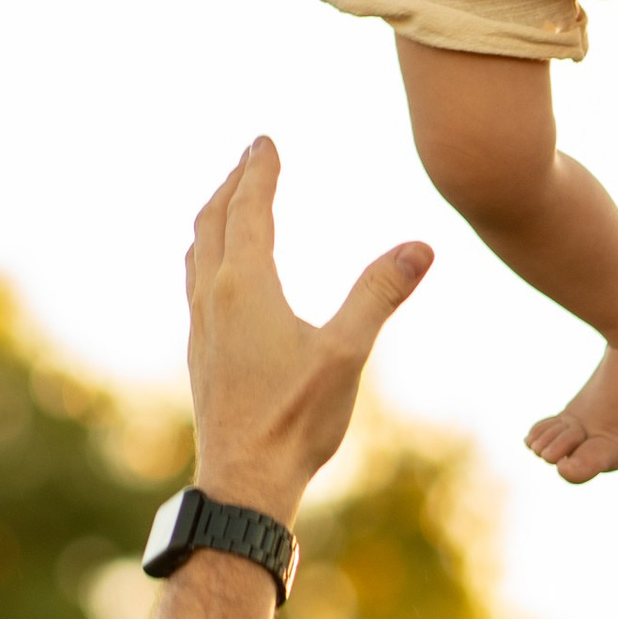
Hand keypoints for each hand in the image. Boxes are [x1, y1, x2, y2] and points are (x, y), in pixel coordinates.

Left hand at [184, 141, 432, 526]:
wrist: (245, 480)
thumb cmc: (296, 419)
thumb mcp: (347, 353)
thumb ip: (379, 294)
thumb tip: (420, 247)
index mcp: (245, 286)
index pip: (249, 208)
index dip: (258, 169)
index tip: (265, 139)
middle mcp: (213, 297)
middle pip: (213, 219)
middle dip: (233, 182)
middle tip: (250, 154)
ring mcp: (201, 326)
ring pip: (197, 250)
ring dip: (214, 215)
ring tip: (231, 200)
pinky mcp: (201, 352)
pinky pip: (196, 281)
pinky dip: (208, 252)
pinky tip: (221, 272)